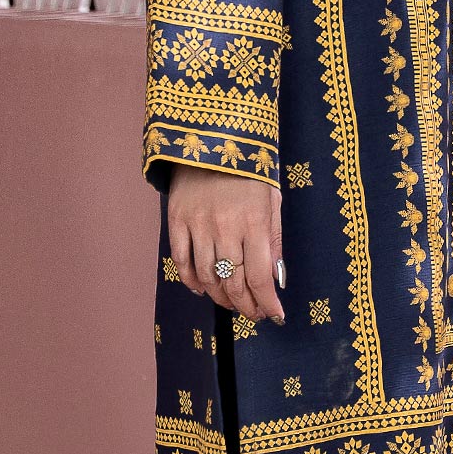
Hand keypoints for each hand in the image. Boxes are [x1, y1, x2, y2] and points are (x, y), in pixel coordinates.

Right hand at [165, 165, 284, 323]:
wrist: (213, 137)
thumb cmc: (250, 170)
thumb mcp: (272, 201)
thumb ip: (274, 240)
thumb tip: (276, 279)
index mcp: (254, 222)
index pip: (259, 277)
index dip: (266, 302)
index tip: (274, 316)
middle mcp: (225, 228)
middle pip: (233, 282)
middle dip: (246, 305)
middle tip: (254, 314)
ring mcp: (198, 225)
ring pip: (207, 277)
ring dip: (220, 297)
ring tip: (231, 303)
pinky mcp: (177, 220)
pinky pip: (181, 261)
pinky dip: (191, 281)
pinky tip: (202, 290)